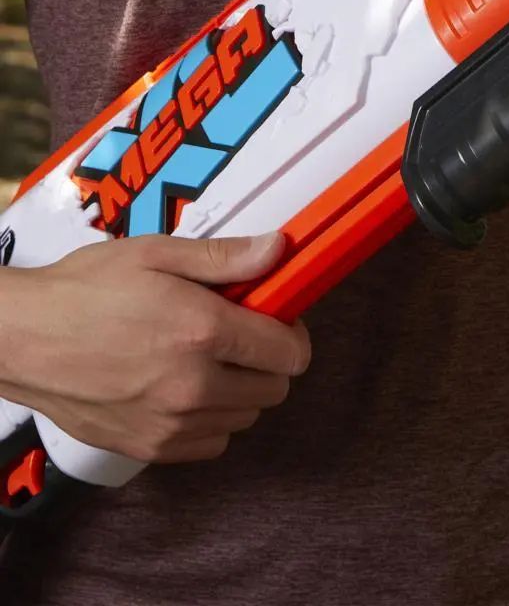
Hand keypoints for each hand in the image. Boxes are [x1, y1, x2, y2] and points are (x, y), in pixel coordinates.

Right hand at [0, 233, 310, 463]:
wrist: (19, 339)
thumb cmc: (85, 288)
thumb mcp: (157, 253)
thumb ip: (225, 257)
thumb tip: (280, 249)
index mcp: (202, 332)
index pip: (288, 353)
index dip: (291, 334)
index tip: (276, 320)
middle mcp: (193, 385)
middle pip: (274, 390)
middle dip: (268, 361)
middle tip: (241, 337)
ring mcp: (170, 424)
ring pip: (245, 417)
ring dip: (241, 391)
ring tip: (209, 361)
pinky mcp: (148, 449)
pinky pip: (211, 443)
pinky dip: (212, 421)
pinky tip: (187, 391)